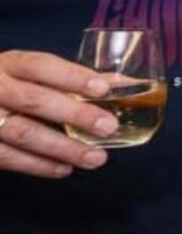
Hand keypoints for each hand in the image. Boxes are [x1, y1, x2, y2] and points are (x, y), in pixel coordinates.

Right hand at [0, 50, 116, 176]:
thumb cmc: (5, 86)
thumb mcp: (24, 72)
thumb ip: (66, 78)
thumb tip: (119, 83)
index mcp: (8, 65)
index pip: (40, 66)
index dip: (72, 77)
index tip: (103, 88)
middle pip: (34, 100)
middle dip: (75, 114)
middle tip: (109, 127)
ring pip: (23, 133)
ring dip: (63, 148)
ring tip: (96, 157)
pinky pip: (8, 157)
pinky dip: (39, 165)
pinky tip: (65, 168)